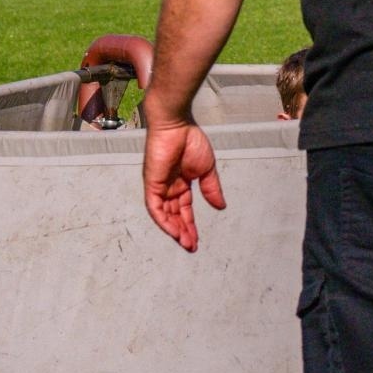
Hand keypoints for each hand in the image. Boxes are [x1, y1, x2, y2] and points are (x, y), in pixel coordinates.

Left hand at [143, 120, 225, 251]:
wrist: (177, 125)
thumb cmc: (190, 140)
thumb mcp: (206, 169)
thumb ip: (211, 188)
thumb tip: (221, 207)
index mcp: (180, 183)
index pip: (184, 209)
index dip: (190, 224)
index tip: (197, 240)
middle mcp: (168, 187)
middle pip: (174, 216)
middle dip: (183, 232)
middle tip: (192, 246)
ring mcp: (158, 186)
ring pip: (164, 215)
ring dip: (174, 230)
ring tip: (186, 243)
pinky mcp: (151, 184)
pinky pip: (155, 208)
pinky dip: (164, 221)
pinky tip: (174, 232)